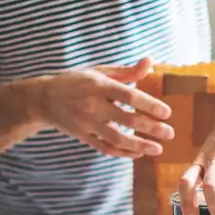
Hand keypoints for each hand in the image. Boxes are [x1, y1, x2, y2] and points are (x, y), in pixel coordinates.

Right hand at [38, 58, 173, 157]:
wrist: (45, 99)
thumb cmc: (77, 82)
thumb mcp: (99, 71)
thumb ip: (126, 71)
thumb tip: (150, 61)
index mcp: (99, 85)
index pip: (128, 95)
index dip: (149, 105)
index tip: (167, 112)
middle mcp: (93, 105)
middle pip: (126, 120)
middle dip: (150, 128)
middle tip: (169, 134)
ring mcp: (87, 123)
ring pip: (117, 138)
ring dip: (139, 145)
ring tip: (158, 149)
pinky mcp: (83, 136)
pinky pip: (105, 148)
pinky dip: (122, 153)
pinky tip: (138, 153)